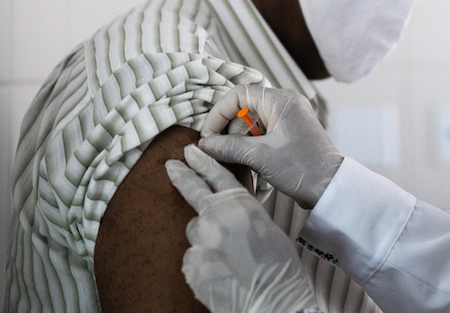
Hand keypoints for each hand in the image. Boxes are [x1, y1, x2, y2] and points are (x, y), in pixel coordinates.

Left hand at [166, 145, 321, 312]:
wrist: (273, 303)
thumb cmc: (279, 268)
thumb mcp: (265, 227)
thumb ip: (241, 213)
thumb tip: (227, 212)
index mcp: (239, 204)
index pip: (216, 174)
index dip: (202, 161)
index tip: (190, 151)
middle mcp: (215, 218)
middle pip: (192, 190)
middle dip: (180, 174)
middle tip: (170, 165)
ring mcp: (200, 243)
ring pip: (196, 232)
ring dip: (206, 238)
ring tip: (229, 257)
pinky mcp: (191, 266)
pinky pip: (193, 257)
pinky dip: (204, 262)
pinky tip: (222, 272)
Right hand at [198, 85, 343, 208]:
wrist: (330, 187)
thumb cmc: (302, 168)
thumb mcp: (260, 157)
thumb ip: (228, 147)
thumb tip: (203, 145)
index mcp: (281, 100)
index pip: (239, 94)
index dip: (219, 113)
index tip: (208, 135)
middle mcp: (285, 104)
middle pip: (244, 109)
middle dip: (227, 130)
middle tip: (214, 151)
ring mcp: (287, 120)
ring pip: (251, 123)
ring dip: (237, 140)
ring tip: (227, 160)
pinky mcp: (288, 135)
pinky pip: (261, 134)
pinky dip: (249, 146)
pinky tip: (241, 163)